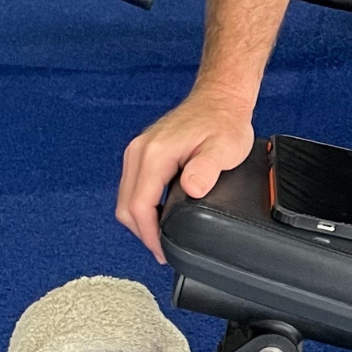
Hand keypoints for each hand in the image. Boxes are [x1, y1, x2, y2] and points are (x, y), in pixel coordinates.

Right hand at [117, 85, 257, 263]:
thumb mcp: (225, 147)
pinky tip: (158, 214)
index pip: (139, 206)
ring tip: (161, 237)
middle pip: (126, 206)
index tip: (163, 252)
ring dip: (140, 220)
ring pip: (126, 197)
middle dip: (142, 232)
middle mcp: (139, 151)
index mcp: (155, 153)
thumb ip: (207, 169)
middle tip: (163, 250)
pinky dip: (141, 205)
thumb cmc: (224, 121)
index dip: (149, 235)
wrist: (219, 99)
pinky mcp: (142, 152)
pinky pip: (133, 186)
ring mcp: (138, 150)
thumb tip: (191, 189)